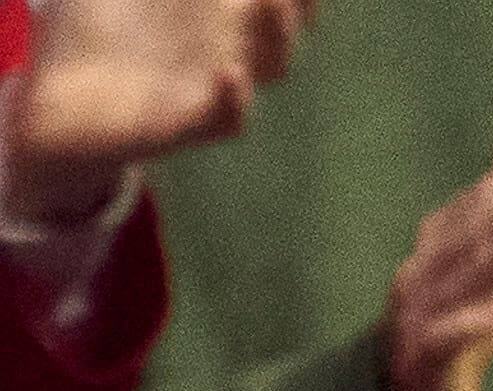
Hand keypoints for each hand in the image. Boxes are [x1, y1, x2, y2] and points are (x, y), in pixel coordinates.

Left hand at [0, 0, 308, 225]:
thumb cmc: (86, 45)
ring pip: (268, 65)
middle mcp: (224, 50)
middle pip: (281, 25)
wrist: (53, 115)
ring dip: (273, 34)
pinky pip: (221, 120)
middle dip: (289, 5)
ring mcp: (209, 90)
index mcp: (211, 15)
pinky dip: (229, 103)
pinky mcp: (181, 126)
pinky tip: (229, 78)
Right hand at [378, 127, 492, 390]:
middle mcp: (427, 268)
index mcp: (442, 245)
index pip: (483, 206)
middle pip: (473, 232)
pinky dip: (472, 323)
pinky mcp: (425, 356)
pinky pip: (448, 338)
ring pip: (462, 279)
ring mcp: (420, 311)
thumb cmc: (454, 320)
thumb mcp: (487, 260)